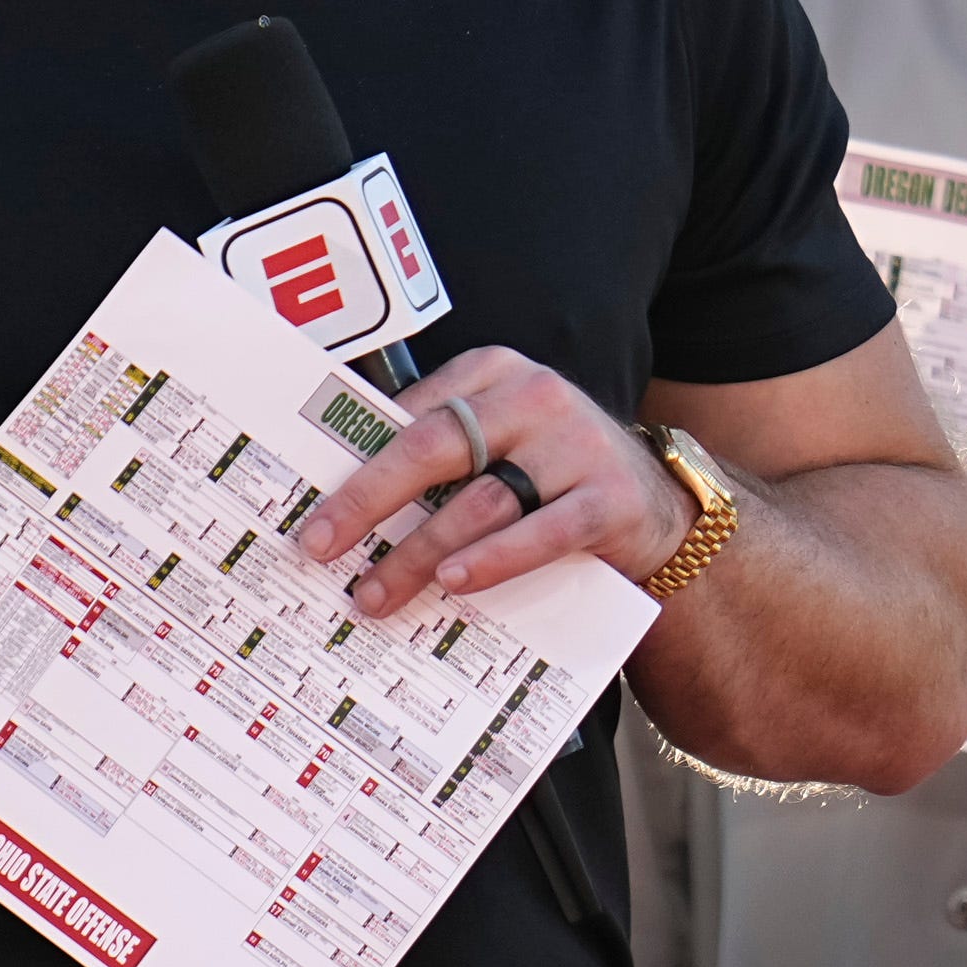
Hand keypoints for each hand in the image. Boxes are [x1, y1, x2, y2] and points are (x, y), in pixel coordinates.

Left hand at [285, 344, 691, 619]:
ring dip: (419, 553)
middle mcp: (534, 398)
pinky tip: (454, 582)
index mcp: (494, 374)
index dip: (355, 463)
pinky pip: (540, 534)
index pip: (410, 416)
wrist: (655, 507)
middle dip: (368, 500)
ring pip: (479, 501)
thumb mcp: (499, 442)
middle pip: (433, 448)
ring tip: (377, 592)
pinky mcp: (608, 499)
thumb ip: (438, 452)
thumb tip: (341, 500)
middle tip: (322, 545)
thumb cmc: (550, 474)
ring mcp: (576, 446)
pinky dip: (493, 560)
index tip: (311, 508)